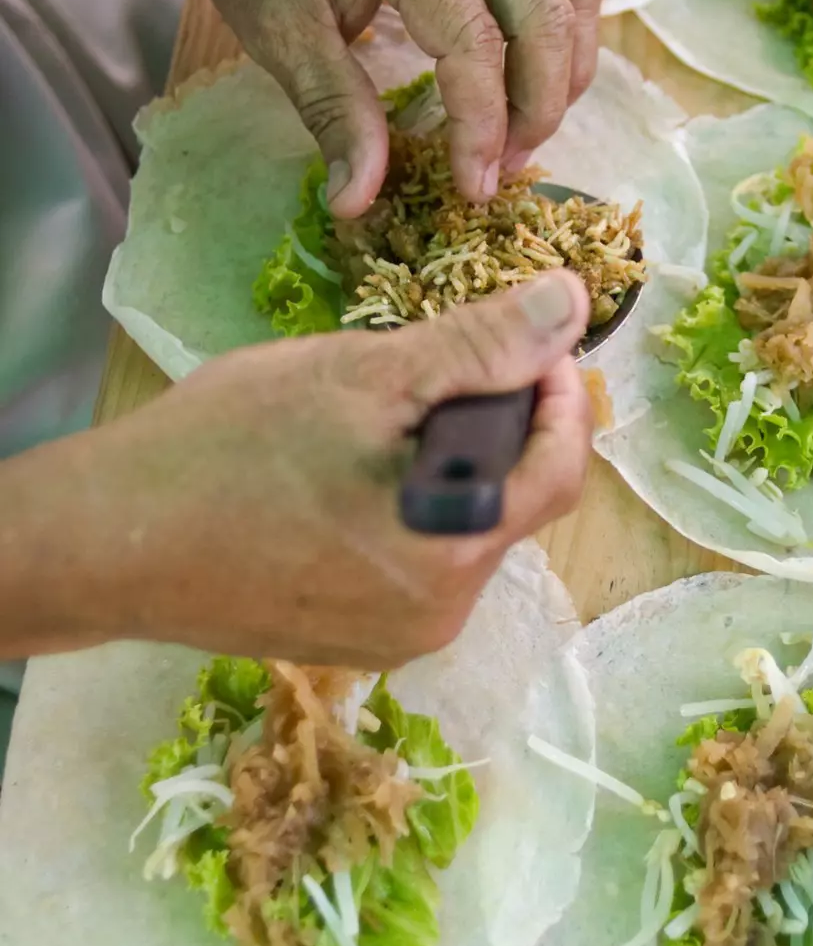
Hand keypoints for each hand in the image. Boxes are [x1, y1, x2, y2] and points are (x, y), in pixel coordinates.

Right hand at [0, 271, 591, 668]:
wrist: (109, 541)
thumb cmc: (229, 449)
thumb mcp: (362, 376)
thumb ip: (478, 346)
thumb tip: (571, 302)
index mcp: (456, 551)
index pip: (562, 468)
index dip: (559, 393)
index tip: (526, 340)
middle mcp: (442, 614)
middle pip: (516, 501)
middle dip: (496, 426)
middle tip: (434, 370)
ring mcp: (398, 639)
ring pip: (467, 532)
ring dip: (449, 467)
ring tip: (377, 420)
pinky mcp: (358, 644)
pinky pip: (419, 564)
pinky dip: (410, 511)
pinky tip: (347, 475)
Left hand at [147, 0, 606, 216]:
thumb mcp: (279, 35)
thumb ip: (334, 114)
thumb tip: (359, 201)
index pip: (475, 46)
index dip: (483, 129)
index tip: (473, 187)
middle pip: (546, 18)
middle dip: (538, 109)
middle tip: (503, 166)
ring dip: (568, 66)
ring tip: (527, 123)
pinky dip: (580, 1)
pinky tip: (557, 46)